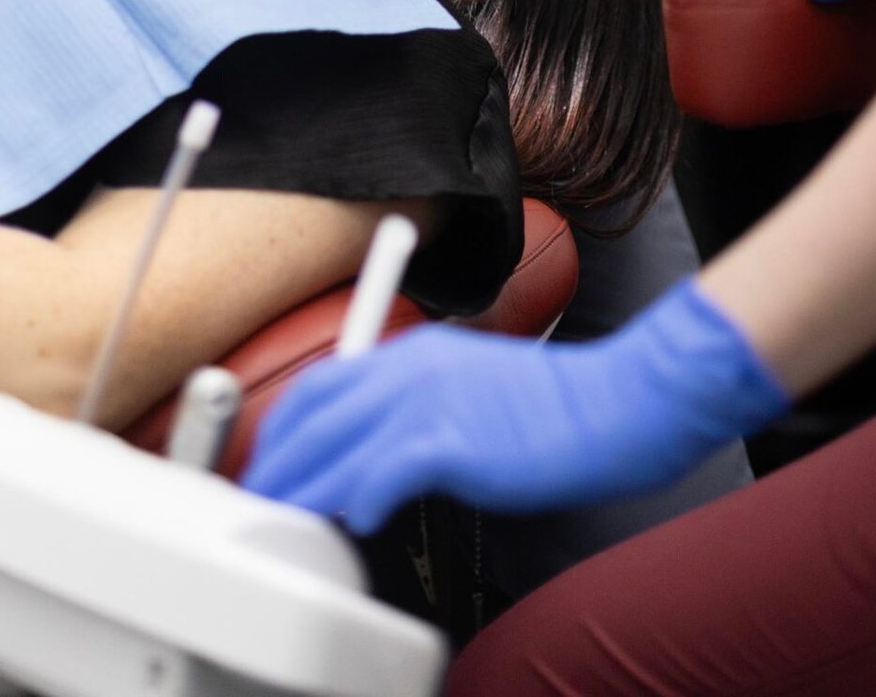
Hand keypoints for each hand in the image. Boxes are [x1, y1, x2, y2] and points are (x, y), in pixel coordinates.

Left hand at [241, 278, 786, 532]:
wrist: (616, 404)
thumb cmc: (556, 410)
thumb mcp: (473, 389)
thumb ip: (422, 406)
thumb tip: (377, 454)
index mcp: (417, 351)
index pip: (323, 382)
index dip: (285, 427)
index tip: (271, 461)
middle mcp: (413, 366)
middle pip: (313, 413)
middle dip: (276, 462)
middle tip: (259, 502)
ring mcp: (429, 400)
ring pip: (334, 448)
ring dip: (303, 490)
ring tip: (289, 522)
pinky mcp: (449, 441)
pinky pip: (379, 475)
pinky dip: (357, 501)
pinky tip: (357, 520)